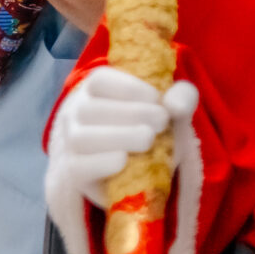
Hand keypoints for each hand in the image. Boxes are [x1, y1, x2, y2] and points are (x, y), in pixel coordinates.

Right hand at [45, 66, 197, 215]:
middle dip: (131, 113)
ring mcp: (72, 144)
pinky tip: (125, 160)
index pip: (99, 80)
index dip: (128, 87)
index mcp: (96, 91)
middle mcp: (77, 114)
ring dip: (119, 137)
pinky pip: (79, 167)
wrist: (142, 169)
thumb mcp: (172, 109)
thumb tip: (176, 105)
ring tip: (148, 139)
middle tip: (161, 121)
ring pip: (81, 137)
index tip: (156, 98)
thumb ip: (182, 98)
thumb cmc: (153, 128)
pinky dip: (102, 163)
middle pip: (90, 109)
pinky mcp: (76, 173)